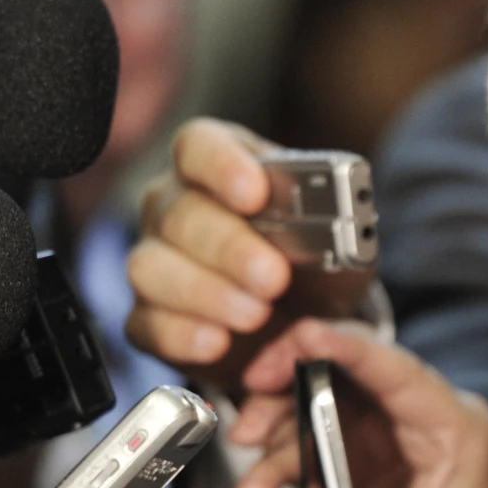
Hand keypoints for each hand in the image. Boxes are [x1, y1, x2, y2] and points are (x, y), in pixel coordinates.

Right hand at [127, 120, 370, 390]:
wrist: (303, 316)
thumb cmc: (314, 260)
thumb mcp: (335, 236)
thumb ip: (332, 224)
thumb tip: (340, 234)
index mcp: (220, 166)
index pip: (200, 146)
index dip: (221, 164)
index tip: (254, 192)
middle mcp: (175, 206)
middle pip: (180, 211)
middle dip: (228, 246)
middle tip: (274, 277)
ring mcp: (155, 260)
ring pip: (152, 267)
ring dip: (206, 293)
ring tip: (257, 315)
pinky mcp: (148, 318)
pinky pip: (147, 324)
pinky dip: (183, 335)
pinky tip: (218, 342)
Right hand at [227, 317, 487, 487]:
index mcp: (456, 427)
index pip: (399, 371)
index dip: (349, 347)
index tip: (305, 337)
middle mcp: (420, 414)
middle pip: (345, 374)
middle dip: (287, 390)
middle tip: (250, 422)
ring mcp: (387, 424)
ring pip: (320, 399)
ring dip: (276, 433)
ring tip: (255, 483)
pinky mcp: (361, 441)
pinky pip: (313, 429)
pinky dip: (283, 452)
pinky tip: (266, 482)